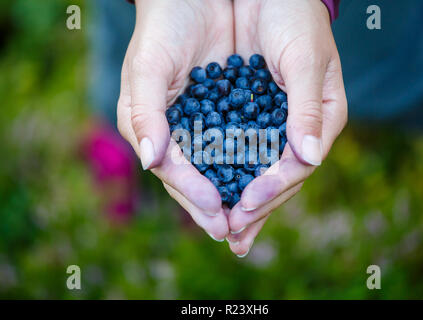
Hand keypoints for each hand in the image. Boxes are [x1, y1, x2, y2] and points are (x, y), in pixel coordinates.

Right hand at [117, 0, 233, 239]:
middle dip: (214, 207)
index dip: (192, 193)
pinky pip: (244, 144)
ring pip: (221, 168)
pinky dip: (254, 165)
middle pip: (197, 178)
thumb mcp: (147, 68)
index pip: (173, 170)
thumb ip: (145, 114)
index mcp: (152, 128)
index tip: (215, 214)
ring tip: (251, 222)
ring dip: (235, 194)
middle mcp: (178, 132)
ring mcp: (205, 124)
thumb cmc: (162, 28)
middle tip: (235, 233)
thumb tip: (151, 162)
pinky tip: (267, 183)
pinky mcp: (230, 112)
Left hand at [227, 0, 347, 255]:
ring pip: (255, 169)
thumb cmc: (294, 14)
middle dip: (254, 207)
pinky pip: (235, 149)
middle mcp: (297, 127)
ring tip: (223, 228)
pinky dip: (223, 171)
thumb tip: (309, 158)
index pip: (297, 165)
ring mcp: (272, 123)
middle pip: (277, 176)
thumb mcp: (304, 58)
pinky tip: (211, 191)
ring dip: (237, 198)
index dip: (272, 188)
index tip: (245, 206)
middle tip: (231, 236)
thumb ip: (306, 108)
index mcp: (321, 118)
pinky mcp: (248, 114)